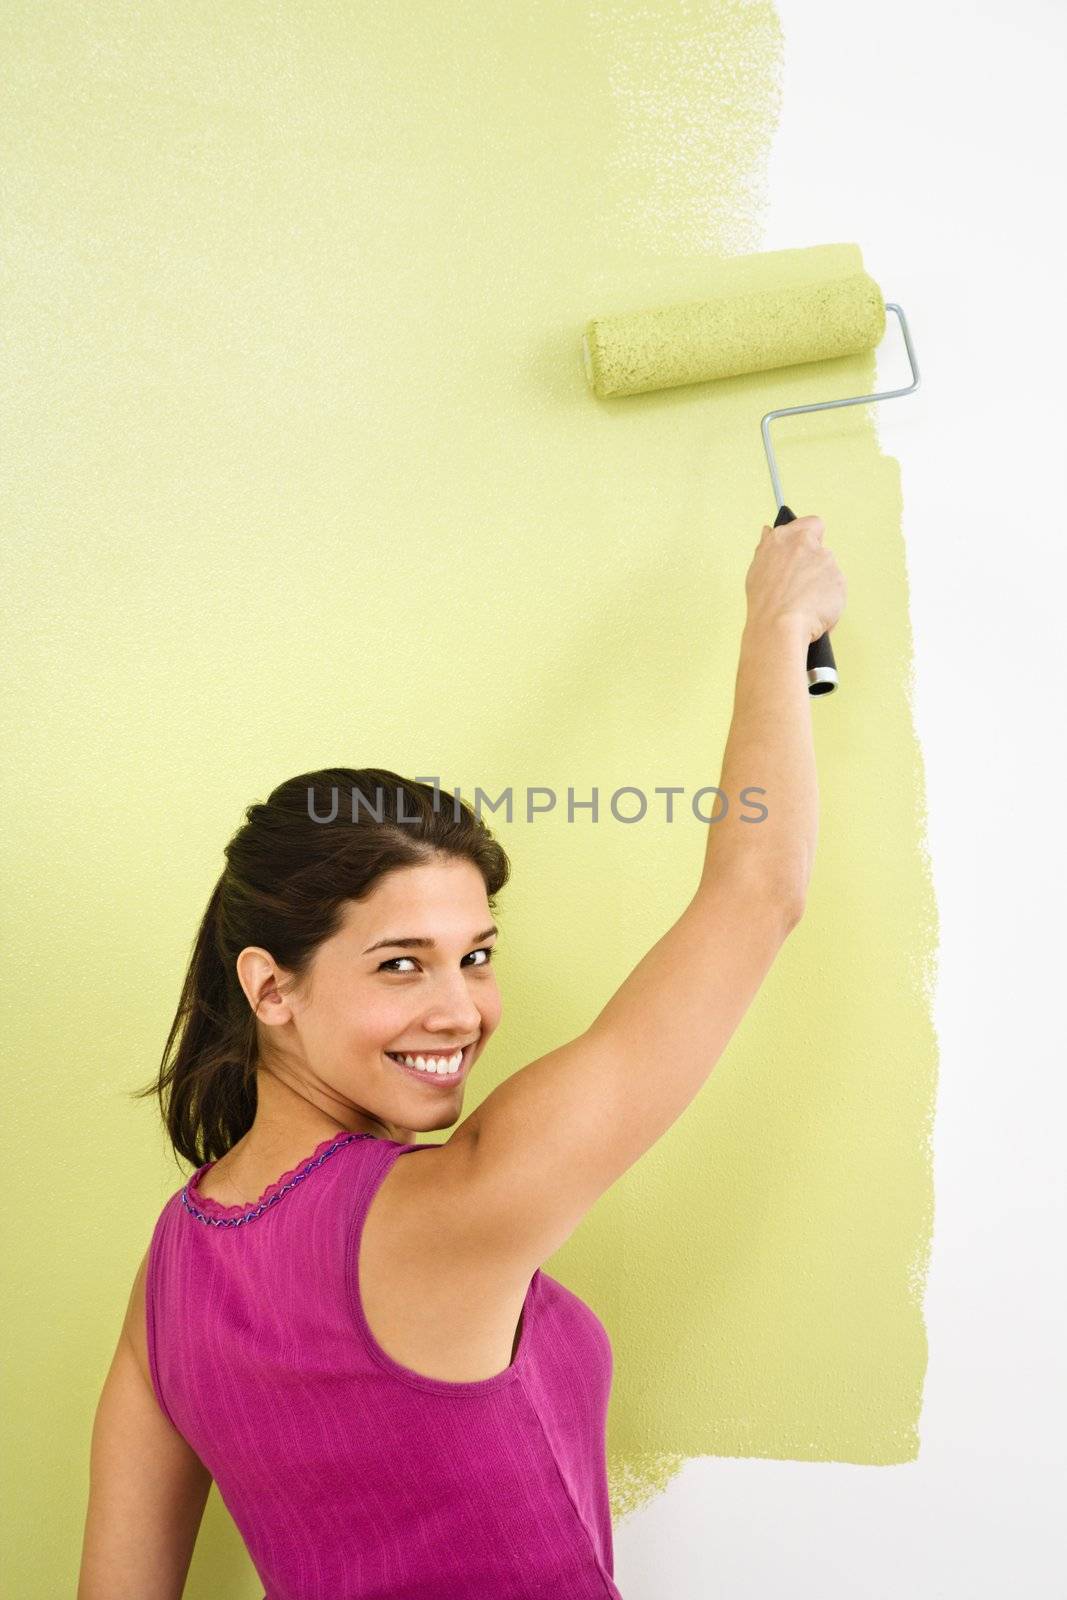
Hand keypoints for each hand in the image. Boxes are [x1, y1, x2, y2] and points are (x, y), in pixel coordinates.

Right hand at [744, 515, 846, 644]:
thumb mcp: (756, 570)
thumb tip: (768, 531)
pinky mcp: (839, 579)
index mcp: (782, 539)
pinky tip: (815, 610)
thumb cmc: (765, 604)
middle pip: (821, 549)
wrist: (779, 627)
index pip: (811, 523)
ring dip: (822, 583)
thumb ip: (767, 547)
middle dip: (815, 564)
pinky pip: (836, 589)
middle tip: (802, 585)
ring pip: (828, 570)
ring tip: (805, 603)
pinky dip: (829, 599)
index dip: (812, 536)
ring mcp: (824, 560)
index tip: (807, 550)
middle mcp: (805, 544)